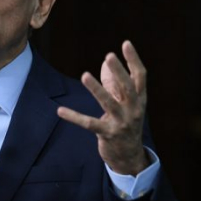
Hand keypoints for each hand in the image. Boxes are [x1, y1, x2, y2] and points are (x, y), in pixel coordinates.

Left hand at [57, 41, 148, 174]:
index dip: (133, 60)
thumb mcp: (126, 104)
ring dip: (96, 89)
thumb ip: (116, 84)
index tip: (125, 43)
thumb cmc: (125, 123)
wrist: (129, 156)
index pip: (140, 76)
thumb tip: (105, 62)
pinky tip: (60, 110)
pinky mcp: (107, 134)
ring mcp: (121, 122)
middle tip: (109, 56)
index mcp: (139, 100)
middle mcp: (134, 110)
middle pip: (127, 87)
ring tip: (85, 75)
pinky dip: (74, 117)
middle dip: (118, 71)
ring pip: (108, 103)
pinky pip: (88, 123)